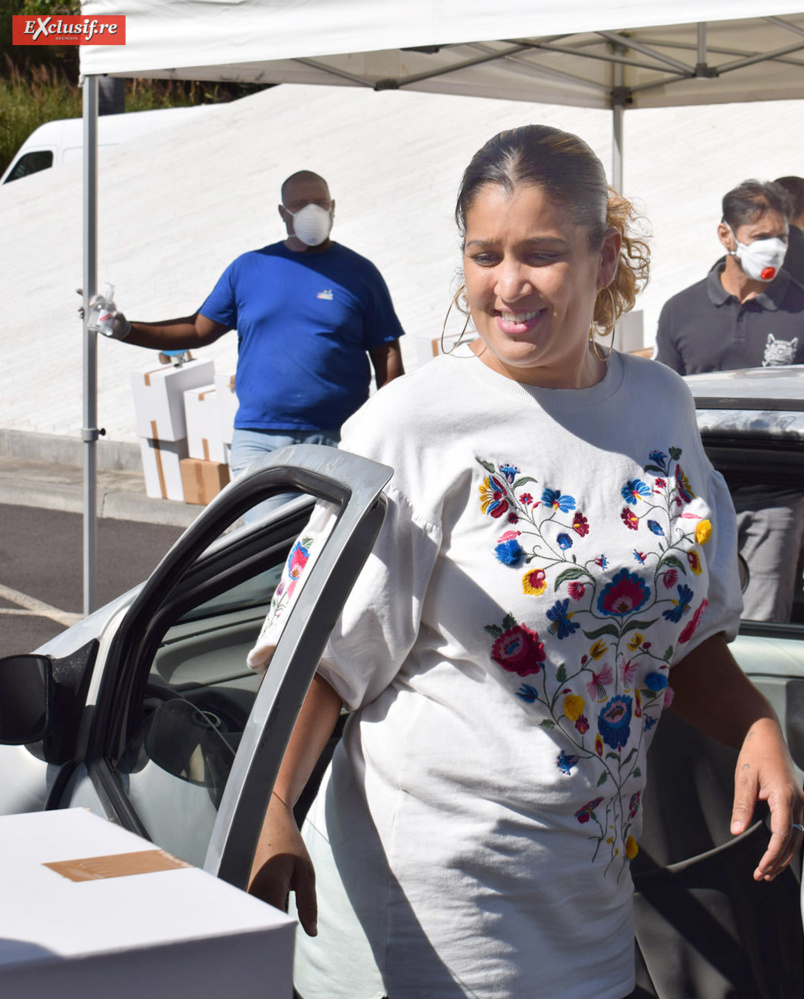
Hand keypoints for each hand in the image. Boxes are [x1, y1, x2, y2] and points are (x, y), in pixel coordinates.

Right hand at [75, 288, 130, 338]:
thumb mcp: (121, 318)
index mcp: (106, 303)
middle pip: (90, 299)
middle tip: (81, 306)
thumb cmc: (121, 322)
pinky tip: (81, 316)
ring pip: (86, 307)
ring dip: (81, 308)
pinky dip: (82, 315)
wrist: (119, 331)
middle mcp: (99, 306)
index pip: (99, 297)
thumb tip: (114, 313)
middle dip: (83, 297)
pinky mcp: (93, 319)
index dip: (94, 298)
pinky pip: (86, 316)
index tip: (91, 304)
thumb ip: (119, 315)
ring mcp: (95, 312)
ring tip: (79, 311)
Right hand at [248, 793, 317, 935]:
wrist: (267, 819)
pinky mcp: (236, 886)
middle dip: (272, 930)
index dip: (282, 936)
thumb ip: (308, 903)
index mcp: (268, 887)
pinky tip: (264, 899)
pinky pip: (248, 906)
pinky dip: (257, 909)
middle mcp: (248, 891)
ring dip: (264, 918)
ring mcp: (239, 888)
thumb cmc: (288, 844)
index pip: (273, 926)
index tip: (288, 938)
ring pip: (253, 916)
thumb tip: (312, 932)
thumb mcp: (306, 872)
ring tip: (272, 904)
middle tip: (280, 917)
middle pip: (260, 923)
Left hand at [730, 716, 803, 880]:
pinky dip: (789, 844)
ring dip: (785, 856)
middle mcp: (799, 802)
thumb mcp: (744, 779)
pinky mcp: (798, 802)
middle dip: (779, 861)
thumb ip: (742, 806)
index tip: (762, 868)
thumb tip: (737, 830)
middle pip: (793, 840)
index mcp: (785, 797)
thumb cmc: (755, 754)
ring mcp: (801, 802)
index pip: (783, 834)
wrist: (766, 735)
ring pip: (798, 837)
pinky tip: (779, 854)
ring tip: (769, 872)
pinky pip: (798, 829)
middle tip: (762, 876)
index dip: (773, 854)